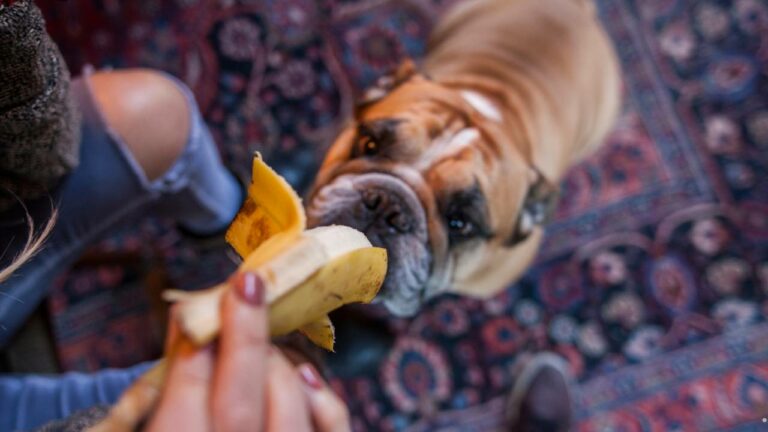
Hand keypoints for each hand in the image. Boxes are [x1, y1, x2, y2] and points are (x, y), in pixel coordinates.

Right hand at [145, 273, 350, 431]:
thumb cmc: (195, 426)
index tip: (193, 310)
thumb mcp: (156, 423)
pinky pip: (330, 430)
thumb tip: (186, 319)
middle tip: (246, 285)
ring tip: (265, 343)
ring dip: (277, 365)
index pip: (186, 405)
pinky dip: (322, 399)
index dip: (191, 356)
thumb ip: (170, 385)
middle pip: (239, 407)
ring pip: (286, 413)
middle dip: (244, 340)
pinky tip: (305, 374)